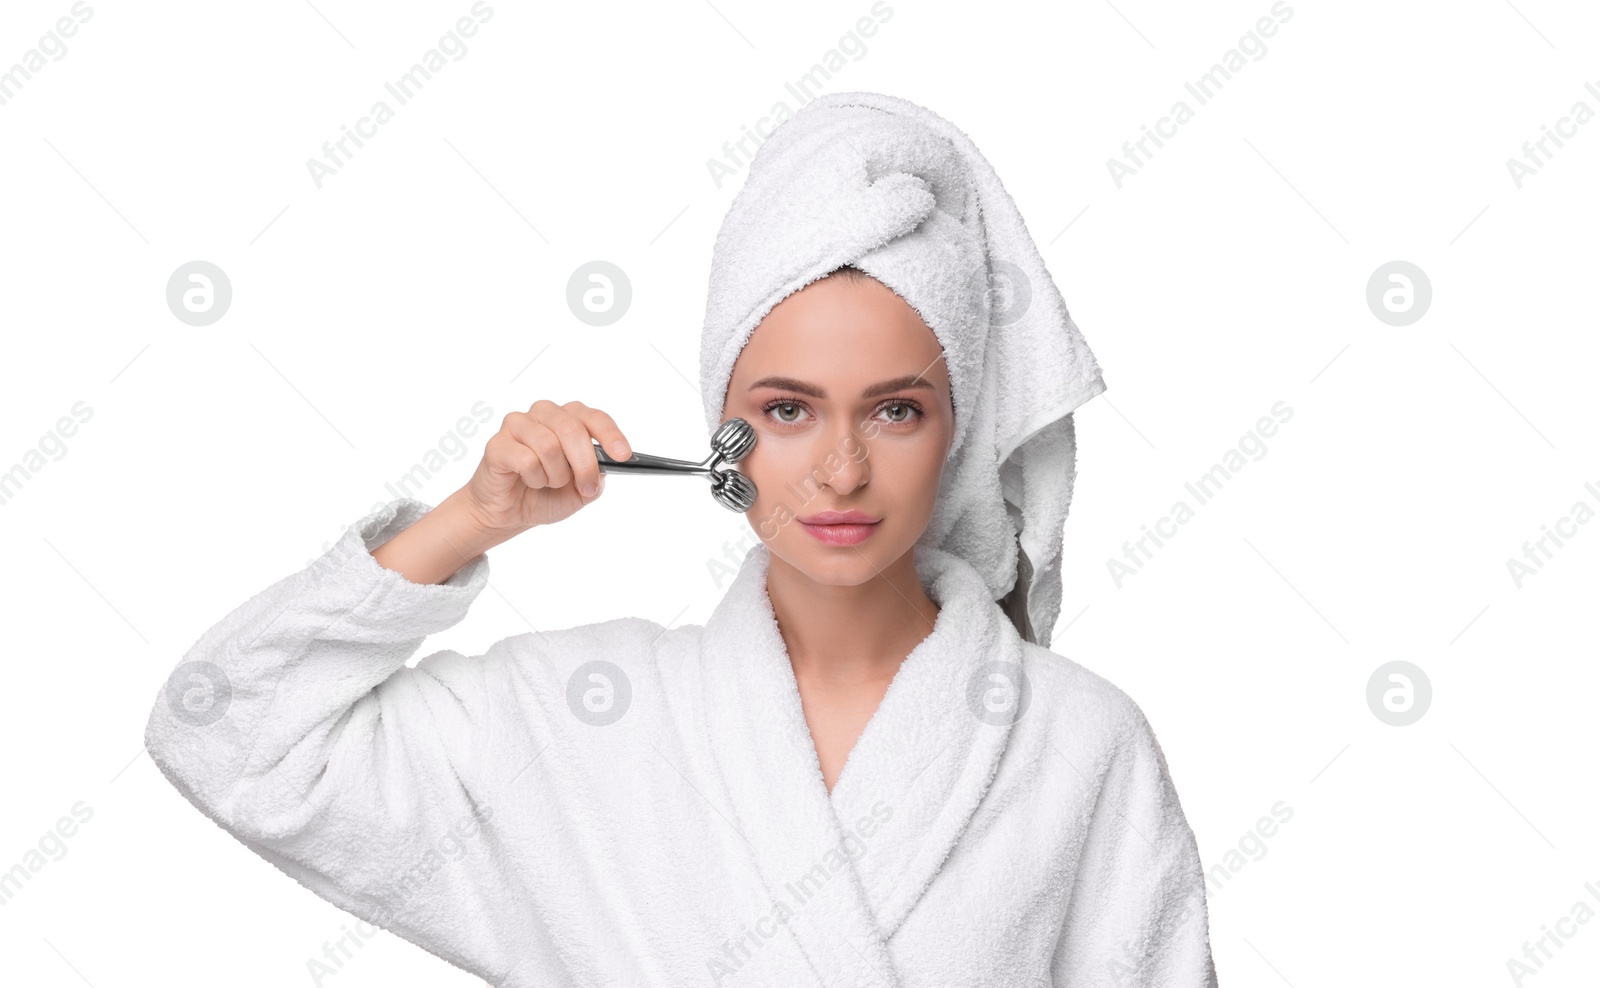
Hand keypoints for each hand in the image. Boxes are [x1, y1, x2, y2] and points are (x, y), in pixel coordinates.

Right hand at [460, 400, 631, 535]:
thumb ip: (596, 474)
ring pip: (549, 445)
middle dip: (584, 464)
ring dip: (555, 475)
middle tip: (586, 488)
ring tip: (548, 482)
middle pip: (572, 429)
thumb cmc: (546, 494)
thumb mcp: (582, 489)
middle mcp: (544, 414)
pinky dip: (534, 478)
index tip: (623, 456)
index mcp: (568, 418)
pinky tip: (528, 480)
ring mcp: (518, 425)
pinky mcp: (498, 443)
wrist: (510, 513)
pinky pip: (526, 460)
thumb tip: (607, 463)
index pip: (593, 417)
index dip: (610, 435)